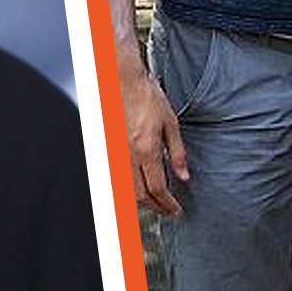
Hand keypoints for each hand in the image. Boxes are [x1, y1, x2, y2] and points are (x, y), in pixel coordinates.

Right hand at [120, 62, 189, 215]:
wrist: (121, 80)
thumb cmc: (145, 95)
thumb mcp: (171, 122)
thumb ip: (177, 152)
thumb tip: (184, 175)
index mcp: (146, 149)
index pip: (157, 188)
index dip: (168, 204)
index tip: (176, 210)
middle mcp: (128, 155)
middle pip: (140, 196)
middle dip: (156, 207)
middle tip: (168, 210)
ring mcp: (115, 154)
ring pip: (126, 190)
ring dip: (142, 201)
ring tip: (155, 202)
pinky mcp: (107, 150)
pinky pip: (118, 177)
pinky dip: (129, 188)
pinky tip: (138, 186)